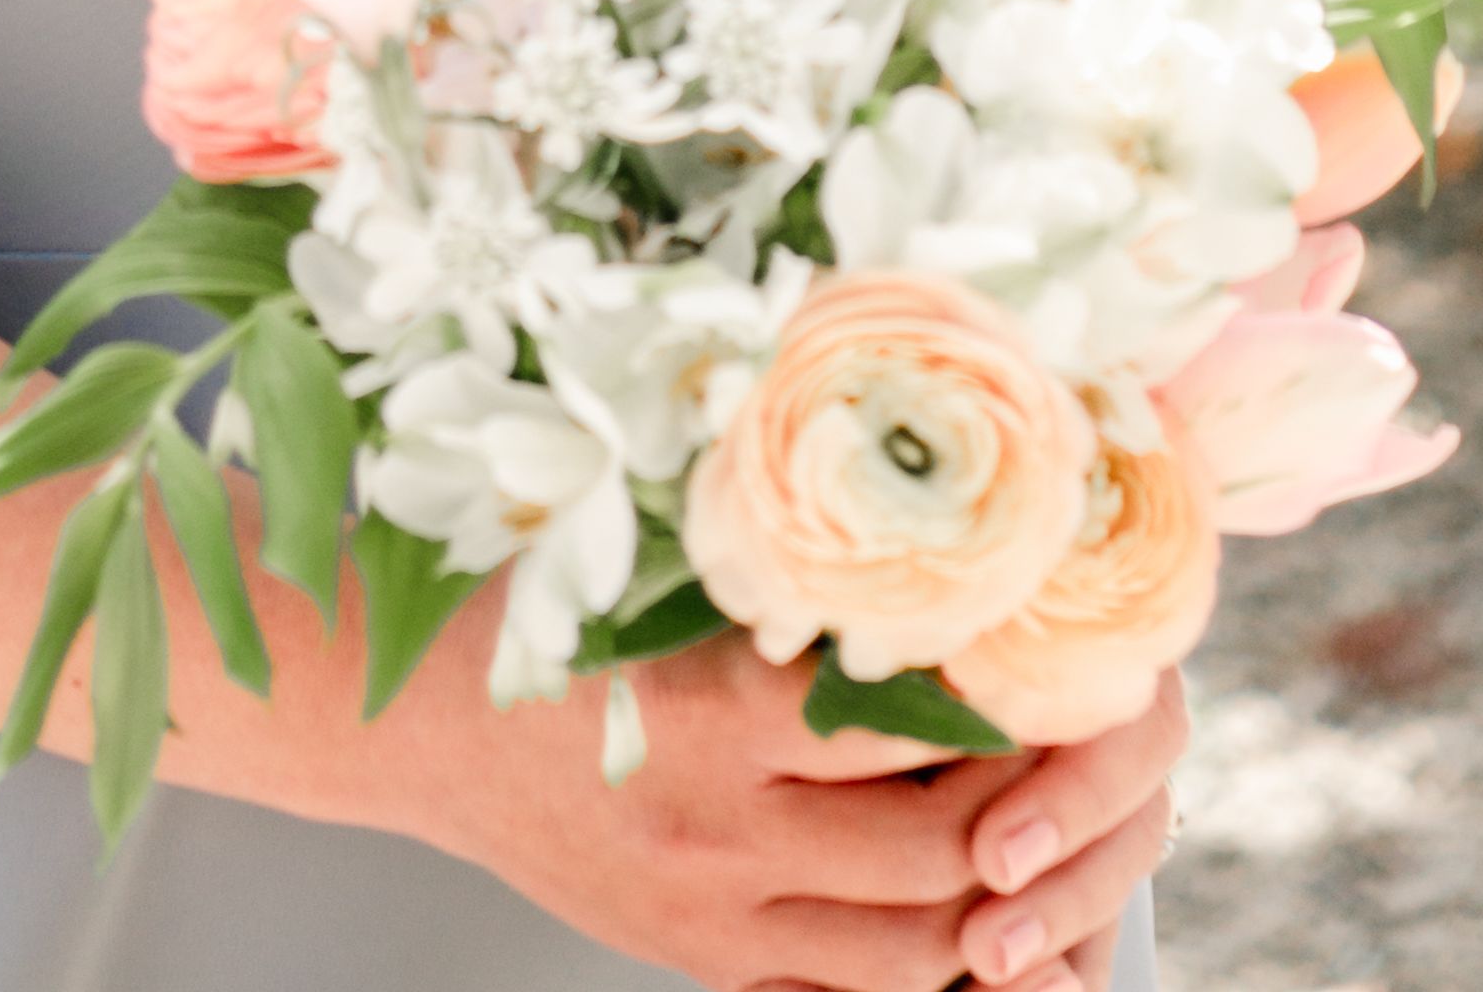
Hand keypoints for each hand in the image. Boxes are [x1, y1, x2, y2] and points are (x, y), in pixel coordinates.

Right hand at [365, 622, 1184, 991]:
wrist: (415, 722)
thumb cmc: (539, 615)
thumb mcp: (657, 569)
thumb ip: (782, 571)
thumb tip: (928, 534)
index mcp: (717, 707)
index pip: (913, 723)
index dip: (1003, 700)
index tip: (1051, 655)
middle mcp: (723, 826)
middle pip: (933, 855)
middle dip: (1019, 812)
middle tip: (1067, 750)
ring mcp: (713, 912)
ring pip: (906, 951)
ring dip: (982, 904)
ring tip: (1023, 830)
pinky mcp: (697, 960)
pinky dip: (910, 966)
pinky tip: (951, 910)